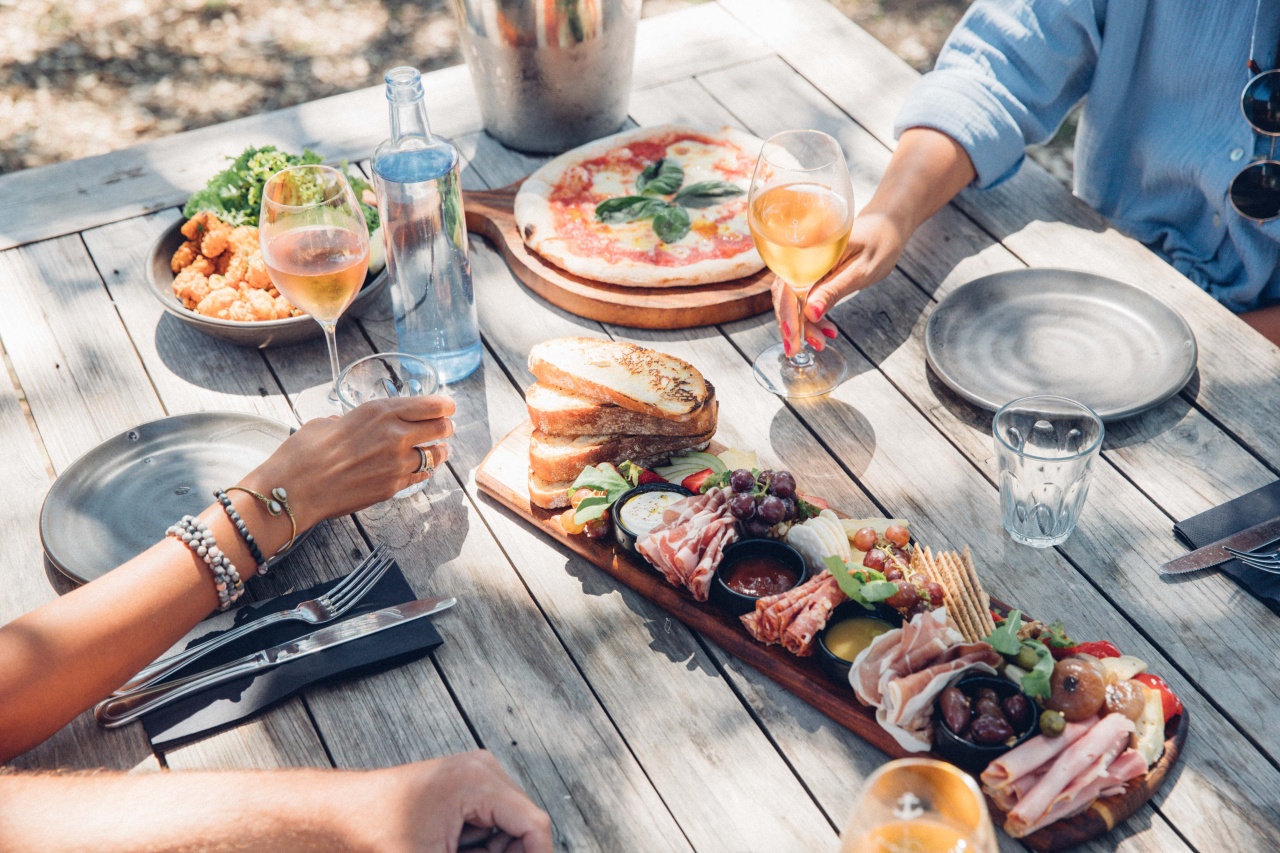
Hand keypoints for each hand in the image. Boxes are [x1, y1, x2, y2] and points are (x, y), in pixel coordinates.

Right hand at [241, 396, 454, 534]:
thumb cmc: (304, 453)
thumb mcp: (329, 422)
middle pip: (440, 428)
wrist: (294, 490)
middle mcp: (395, 435)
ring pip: (435, 455)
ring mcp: (397, 464)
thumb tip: (355, 424)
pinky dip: (424, 471)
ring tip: (439, 449)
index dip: (444, 406)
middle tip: (444, 427)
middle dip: (445, 427)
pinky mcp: (393, 487)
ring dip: (439, 451)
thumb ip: (352, 421)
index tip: (448, 407)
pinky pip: (420, 476)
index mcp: (379, 411)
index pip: (430, 405)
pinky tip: (420, 468)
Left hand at [351, 751, 552, 852]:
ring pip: (510, 824)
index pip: (534, 825)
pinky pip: (493, 818)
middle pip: (524, 824)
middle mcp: (484, 768)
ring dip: (494, 851)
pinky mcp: (466, 781)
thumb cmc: (376, 832)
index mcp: (479, 781)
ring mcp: (476, 771)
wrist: (341, 814)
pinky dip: (481, 843)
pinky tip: (454, 848)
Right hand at [772, 210, 907, 354]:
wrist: (886, 227)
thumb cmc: (879, 243)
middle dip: (792, 326)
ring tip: (820, 342)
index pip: (789, 286)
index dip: (788, 314)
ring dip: (801, 324)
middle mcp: (801, 257)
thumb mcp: (861, 270)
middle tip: (799, 350)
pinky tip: (824, 328)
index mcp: (812, 251)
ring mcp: (804, 266)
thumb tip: (810, 314)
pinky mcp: (810, 274)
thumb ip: (834, 290)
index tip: (793, 338)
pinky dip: (810, 316)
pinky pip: (802, 297)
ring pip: (791, 299)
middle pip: (785, 295)